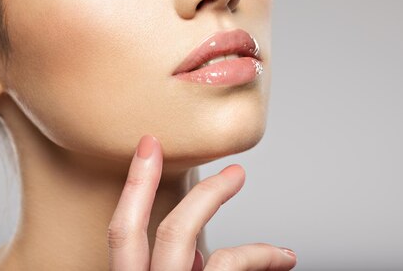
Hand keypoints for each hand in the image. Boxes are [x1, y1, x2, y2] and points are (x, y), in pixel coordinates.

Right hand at [108, 135, 297, 269]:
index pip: (120, 233)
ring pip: (181, 234)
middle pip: (151, 228)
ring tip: (245, 187)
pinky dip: (260, 255)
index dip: (133, 186)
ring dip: (214, 199)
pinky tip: (282, 258)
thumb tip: (199, 257)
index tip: (148, 143)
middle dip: (185, 188)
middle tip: (235, 170)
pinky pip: (228, 264)